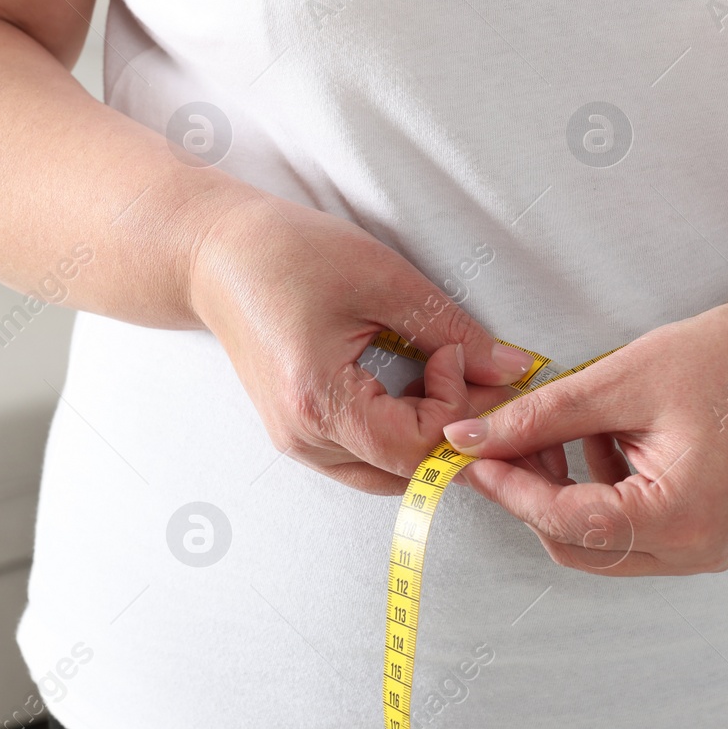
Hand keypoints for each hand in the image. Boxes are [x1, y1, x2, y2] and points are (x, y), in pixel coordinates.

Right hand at [189, 188, 540, 493]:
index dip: (458, 407)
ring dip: (429, 435)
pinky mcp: (299, 435)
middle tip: (481, 377)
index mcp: (320, 403)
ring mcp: (298, 443)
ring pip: (390, 473)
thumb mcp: (384, 279)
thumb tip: (513, 369)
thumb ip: (452, 331)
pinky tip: (412, 388)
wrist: (215, 257)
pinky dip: (401, 432)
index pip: (418, 446)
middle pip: (408, 471)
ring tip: (444, 377)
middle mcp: (304, 439)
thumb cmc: (288, 255)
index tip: (458, 352)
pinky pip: (366, 458)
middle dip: (456, 430)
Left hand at [441, 297, 727, 574]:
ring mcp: (702, 551)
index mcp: (681, 518)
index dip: (508, 488)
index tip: (467, 457)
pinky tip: (602, 437)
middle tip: (504, 439)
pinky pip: (625, 530)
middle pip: (576, 543)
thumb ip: (539, 418)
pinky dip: (597, 490)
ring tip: (565, 427)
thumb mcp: (619, 380)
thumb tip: (468, 440)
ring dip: (563, 491)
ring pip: (597, 541)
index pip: (567, 521)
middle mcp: (695, 551)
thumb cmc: (723, 358)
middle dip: (532, 493)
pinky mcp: (701, 536)